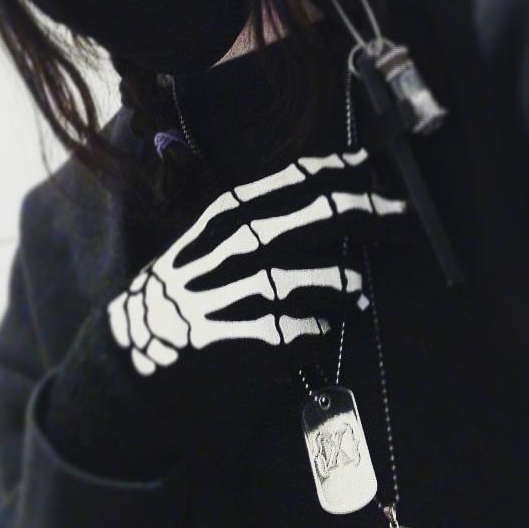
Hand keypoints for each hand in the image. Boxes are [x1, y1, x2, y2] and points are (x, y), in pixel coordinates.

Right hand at [100, 143, 406, 472]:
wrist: (133, 363)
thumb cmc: (176, 301)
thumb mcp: (200, 249)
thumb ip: (246, 227)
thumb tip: (318, 202)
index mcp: (223, 221)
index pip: (290, 183)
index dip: (334, 171)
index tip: (364, 165)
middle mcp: (235, 251)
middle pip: (316, 218)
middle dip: (363, 211)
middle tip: (396, 214)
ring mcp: (243, 296)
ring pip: (318, 276)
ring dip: (348, 283)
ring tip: (360, 293)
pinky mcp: (251, 343)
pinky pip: (306, 330)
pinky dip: (322, 328)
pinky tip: (324, 329)